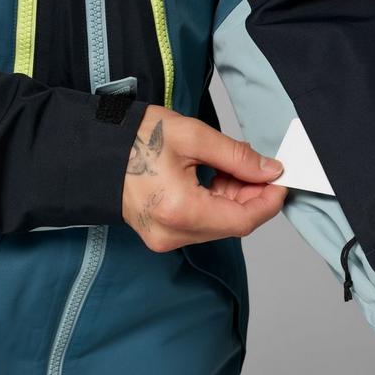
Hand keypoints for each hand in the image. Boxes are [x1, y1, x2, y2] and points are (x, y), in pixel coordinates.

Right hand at [122, 104, 287, 250]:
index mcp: (180, 211)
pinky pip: (202, 225)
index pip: (243, 220)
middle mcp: (173, 234)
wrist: (92, 150)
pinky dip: (216, 203)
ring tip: (231, 167)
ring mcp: (164, 238)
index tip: (281, 179)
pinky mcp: (161, 235)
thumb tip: (270, 170)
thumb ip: (236, 156)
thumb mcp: (192, 136)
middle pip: (232, 224)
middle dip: (252, 196)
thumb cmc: (135, 138)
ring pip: (219, 225)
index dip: (269, 201)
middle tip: (257, 166)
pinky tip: (214, 178)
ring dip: (234, 198)